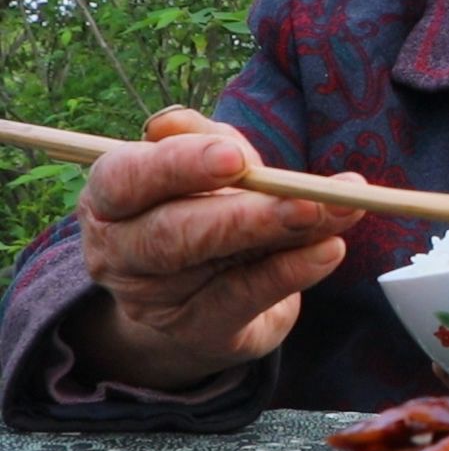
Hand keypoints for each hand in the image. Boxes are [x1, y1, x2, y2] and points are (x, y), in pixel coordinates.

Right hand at [64, 108, 365, 390]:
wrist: (200, 298)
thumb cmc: (203, 210)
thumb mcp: (205, 165)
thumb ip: (203, 138)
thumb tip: (175, 120)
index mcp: (110, 199)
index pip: (125, 179)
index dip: (178, 166)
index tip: (235, 158)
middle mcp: (120, 252)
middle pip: (171, 233)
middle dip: (244, 214)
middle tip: (305, 198)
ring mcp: (154, 299)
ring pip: (216, 266)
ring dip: (283, 236)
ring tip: (337, 213)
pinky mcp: (198, 330)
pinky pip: (245, 298)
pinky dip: (292, 272)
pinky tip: (329, 250)